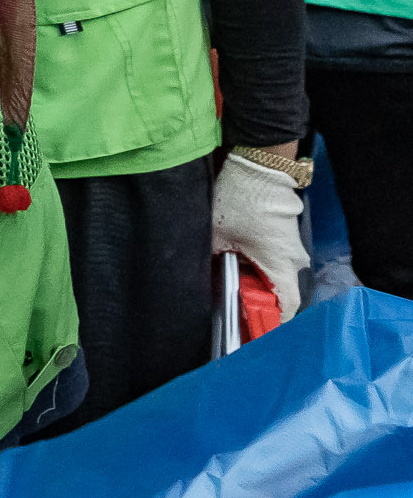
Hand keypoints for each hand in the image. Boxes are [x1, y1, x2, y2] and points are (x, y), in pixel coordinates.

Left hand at [214, 154, 308, 319]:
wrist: (259, 167)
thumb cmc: (242, 201)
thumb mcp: (217, 234)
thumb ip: (213, 259)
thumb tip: (203, 275)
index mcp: (282, 266)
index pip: (286, 307)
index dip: (270, 321)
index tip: (252, 330)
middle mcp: (294, 260)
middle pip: (276, 291)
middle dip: (254, 300)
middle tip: (229, 308)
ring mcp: (291, 246)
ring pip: (273, 273)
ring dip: (253, 279)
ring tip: (227, 284)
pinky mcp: (284, 234)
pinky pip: (273, 257)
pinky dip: (256, 263)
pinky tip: (234, 261)